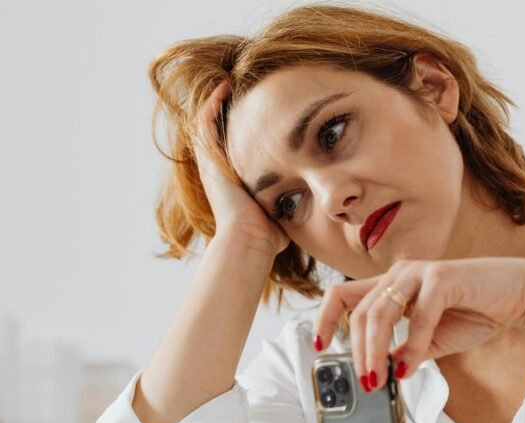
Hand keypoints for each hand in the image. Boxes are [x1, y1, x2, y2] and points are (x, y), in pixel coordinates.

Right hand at [193, 82, 289, 255]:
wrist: (249, 240)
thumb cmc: (271, 232)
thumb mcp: (283, 206)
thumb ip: (295, 196)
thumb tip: (321, 196)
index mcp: (235, 177)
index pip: (237, 142)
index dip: (247, 123)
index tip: (264, 104)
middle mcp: (219, 168)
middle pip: (220, 129)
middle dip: (233, 108)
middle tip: (250, 85)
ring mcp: (211, 163)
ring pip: (208, 123)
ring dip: (219, 101)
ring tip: (235, 79)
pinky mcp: (208, 159)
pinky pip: (204, 123)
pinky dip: (211, 103)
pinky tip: (224, 86)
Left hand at [313, 258, 524, 388]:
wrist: (521, 296)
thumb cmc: (477, 311)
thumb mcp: (431, 339)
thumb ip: (404, 350)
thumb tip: (380, 370)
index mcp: (392, 285)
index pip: (344, 296)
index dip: (326, 319)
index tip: (319, 345)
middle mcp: (400, 274)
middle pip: (359, 313)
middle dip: (357, 352)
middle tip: (366, 381)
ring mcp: (419, 273)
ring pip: (379, 314)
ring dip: (375, 352)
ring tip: (380, 378)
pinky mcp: (442, 278)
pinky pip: (418, 317)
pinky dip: (412, 347)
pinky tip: (411, 368)